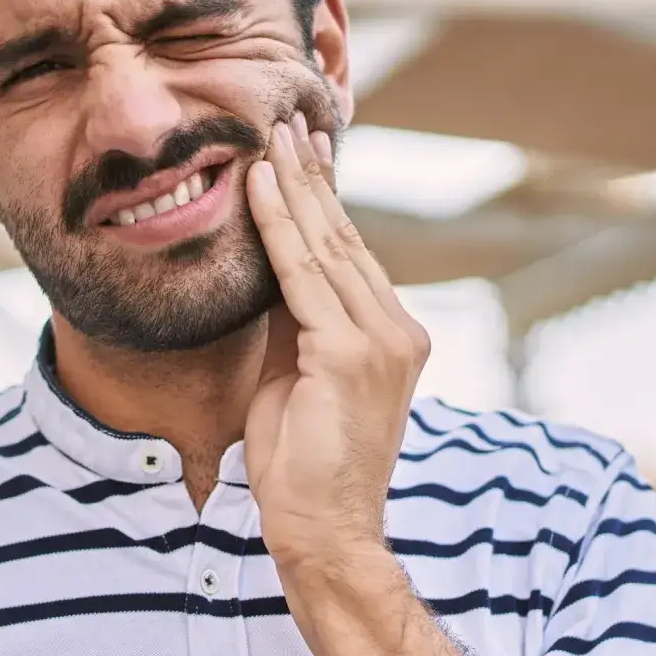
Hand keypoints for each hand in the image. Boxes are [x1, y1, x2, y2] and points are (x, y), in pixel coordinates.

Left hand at [244, 111, 430, 583]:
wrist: (324, 533)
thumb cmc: (303, 470)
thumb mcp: (295, 379)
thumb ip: (292, 326)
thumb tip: (269, 273)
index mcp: (391, 337)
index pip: (351, 255)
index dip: (323, 202)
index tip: (302, 153)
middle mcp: (398, 331)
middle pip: (344, 239)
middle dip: (311, 178)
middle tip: (286, 122)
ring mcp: (380, 341)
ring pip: (326, 246)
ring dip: (293, 186)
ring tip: (269, 136)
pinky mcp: (349, 354)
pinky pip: (302, 274)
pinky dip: (276, 226)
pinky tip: (257, 186)